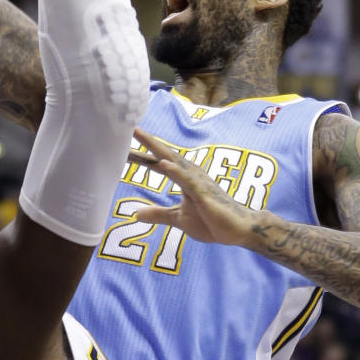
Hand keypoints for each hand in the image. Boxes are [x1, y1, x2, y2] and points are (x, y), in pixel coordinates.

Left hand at [128, 128, 256, 245]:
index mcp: (183, 178)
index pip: (156, 164)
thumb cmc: (213, 222)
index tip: (121, 148)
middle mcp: (190, 174)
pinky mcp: (204, 193)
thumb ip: (159, 214)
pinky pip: (187, 180)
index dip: (139, 156)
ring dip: (156, 147)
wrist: (239, 230)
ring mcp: (197, 182)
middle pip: (162, 154)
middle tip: (127, 128)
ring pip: (173, 160)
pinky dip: (175, 170)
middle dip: (145, 142)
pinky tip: (162, 162)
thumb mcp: (179, 219)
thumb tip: (136, 215)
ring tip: (139, 134)